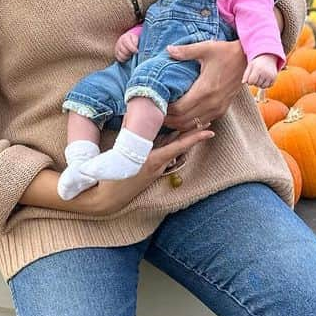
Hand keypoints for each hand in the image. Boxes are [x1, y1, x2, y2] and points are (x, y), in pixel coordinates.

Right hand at [74, 127, 214, 216]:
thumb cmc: (109, 175)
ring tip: (192, 125)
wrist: (105, 199)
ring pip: (171, 150)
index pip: (179, 146)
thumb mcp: (119, 152)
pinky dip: (169, 145)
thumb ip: (129, 133)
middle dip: (192, 134)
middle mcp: (157, 165)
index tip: (210, 131)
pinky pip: (163, 155)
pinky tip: (171, 136)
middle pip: (179, 147)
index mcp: (152, 160)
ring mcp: (154, 170)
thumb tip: (135, 115)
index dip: (195, 138)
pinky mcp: (150, 173)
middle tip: (206, 122)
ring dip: (181, 138)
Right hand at [115, 28, 139, 60]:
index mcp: (124, 37)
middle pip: (124, 50)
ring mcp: (117, 48)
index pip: (127, 43)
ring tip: (131, 55)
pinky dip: (124, 60)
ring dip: (127, 57)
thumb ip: (135, 41)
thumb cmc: (133, 39)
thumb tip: (135, 47)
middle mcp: (119, 42)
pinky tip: (127, 58)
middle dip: (130, 53)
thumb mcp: (135, 38)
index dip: (132, 48)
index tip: (137, 51)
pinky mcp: (116, 53)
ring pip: (121, 55)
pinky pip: (119, 59)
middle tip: (134, 53)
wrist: (129, 39)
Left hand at [161, 39, 247, 131]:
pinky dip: (189, 123)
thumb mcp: (206, 48)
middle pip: (183, 121)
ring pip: (192, 125)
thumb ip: (186, 51)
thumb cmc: (226, 52)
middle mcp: (211, 103)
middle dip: (168, 119)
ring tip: (165, 116)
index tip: (155, 103)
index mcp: (205, 90)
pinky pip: (202, 123)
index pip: (179, 109)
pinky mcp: (222, 110)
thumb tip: (168, 50)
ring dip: (177, 124)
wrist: (248, 60)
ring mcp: (218, 109)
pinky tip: (181, 117)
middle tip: (155, 112)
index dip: (165, 109)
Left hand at [243, 54, 279, 88]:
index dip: (249, 81)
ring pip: (262, 87)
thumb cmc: (257, 63)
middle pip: (256, 84)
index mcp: (257, 69)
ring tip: (260, 78)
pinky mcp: (274, 78)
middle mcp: (265, 72)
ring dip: (260, 84)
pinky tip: (265, 79)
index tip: (250, 77)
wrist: (269, 58)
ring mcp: (270, 75)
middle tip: (256, 76)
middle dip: (255, 82)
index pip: (251, 82)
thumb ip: (246, 74)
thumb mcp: (250, 66)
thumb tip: (243, 82)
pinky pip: (268, 86)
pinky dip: (266, 84)